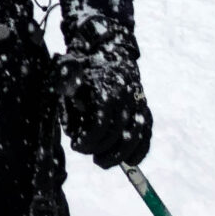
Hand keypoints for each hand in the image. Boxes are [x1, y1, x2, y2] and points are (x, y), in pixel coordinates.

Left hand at [58, 42, 152, 168]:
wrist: (110, 53)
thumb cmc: (83, 69)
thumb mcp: (68, 74)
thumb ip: (66, 95)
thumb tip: (70, 128)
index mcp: (107, 87)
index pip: (102, 123)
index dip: (89, 140)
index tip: (76, 146)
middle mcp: (127, 95)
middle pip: (120, 133)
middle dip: (103, 150)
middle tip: (90, 157)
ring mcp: (139, 102)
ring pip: (137, 136)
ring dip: (121, 156)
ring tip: (102, 162)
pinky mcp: (145, 109)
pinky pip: (147, 134)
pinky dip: (140, 151)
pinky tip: (129, 162)